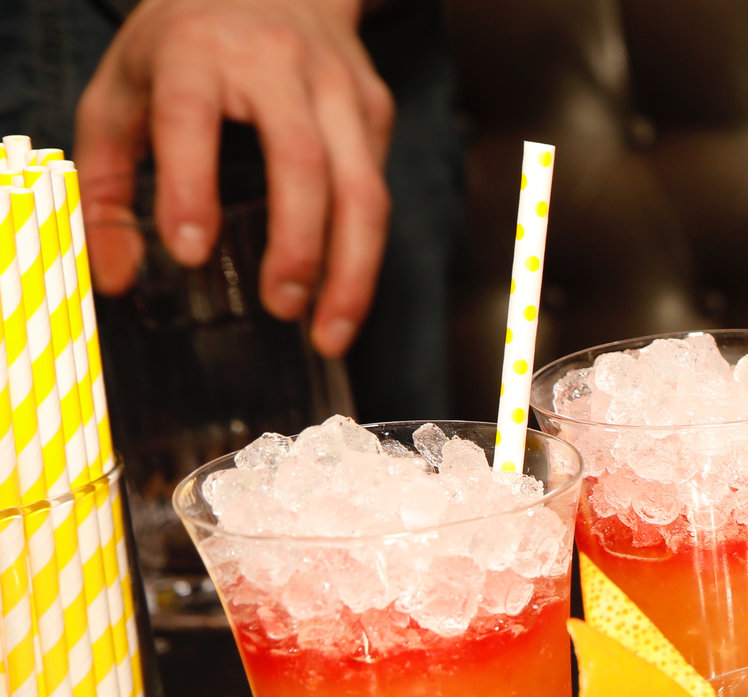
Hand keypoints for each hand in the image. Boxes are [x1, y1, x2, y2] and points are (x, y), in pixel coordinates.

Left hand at [76, 0, 393, 357]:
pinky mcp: (376, 109)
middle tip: (280, 308)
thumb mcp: (123, 92)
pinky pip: (378, 188)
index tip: (189, 250)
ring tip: (329, 333)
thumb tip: (117, 276)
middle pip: (301, 162)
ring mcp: (338, 87)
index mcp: (196, 49)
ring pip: (364, 188)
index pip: (192, 117)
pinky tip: (342, 293)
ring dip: (353, 270)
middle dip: (297, 246)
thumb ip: (104, 182)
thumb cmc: (187, 47)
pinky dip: (363, 251)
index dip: (189, 185)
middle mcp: (276, 63)